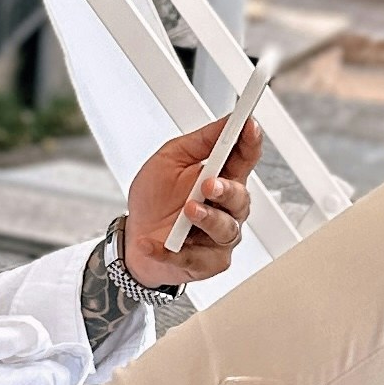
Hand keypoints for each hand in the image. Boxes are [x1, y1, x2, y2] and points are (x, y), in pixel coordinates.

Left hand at [122, 111, 263, 290]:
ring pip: (226, 229)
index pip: (245, 158)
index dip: (250, 142)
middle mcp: (226, 209)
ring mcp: (219, 238)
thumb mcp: (169, 160)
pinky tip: (153, 244)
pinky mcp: (206, 263)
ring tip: (188, 211)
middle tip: (209, 183)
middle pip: (241, 197)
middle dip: (227, 189)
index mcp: (222, 178)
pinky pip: (195, 258)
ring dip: (208, 218)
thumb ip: (199, 142)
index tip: (248, 126)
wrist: (133, 239)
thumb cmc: (155, 200)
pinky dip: (171, 252)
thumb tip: (225, 122)